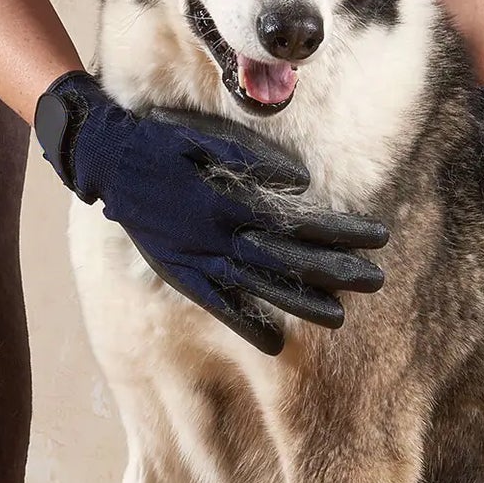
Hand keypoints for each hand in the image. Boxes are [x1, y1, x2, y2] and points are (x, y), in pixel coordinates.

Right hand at [35, 72, 386, 353]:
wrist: (105, 158)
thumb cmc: (162, 140)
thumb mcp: (209, 137)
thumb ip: (255, 159)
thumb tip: (301, 181)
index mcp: (235, 199)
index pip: (302, 221)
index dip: (342, 230)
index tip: (378, 237)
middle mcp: (222, 234)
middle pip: (290, 258)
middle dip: (335, 269)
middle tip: (376, 280)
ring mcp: (200, 257)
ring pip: (261, 286)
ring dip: (302, 302)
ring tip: (340, 317)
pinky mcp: (180, 272)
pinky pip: (218, 305)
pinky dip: (246, 324)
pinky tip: (275, 344)